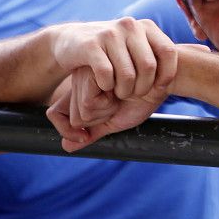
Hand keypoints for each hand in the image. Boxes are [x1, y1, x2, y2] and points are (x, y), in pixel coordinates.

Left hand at [46, 66, 172, 152]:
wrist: (163, 80)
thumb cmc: (143, 98)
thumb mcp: (115, 119)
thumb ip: (92, 132)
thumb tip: (66, 147)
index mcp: (80, 90)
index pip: (55, 114)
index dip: (65, 129)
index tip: (84, 136)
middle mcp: (78, 81)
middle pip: (74, 117)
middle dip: (100, 118)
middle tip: (119, 102)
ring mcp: (84, 74)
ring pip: (82, 112)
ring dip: (106, 111)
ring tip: (123, 94)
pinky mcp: (92, 71)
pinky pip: (89, 105)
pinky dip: (108, 105)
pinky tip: (121, 91)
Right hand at [47, 18, 177, 99]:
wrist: (71, 42)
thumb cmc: (114, 51)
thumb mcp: (141, 46)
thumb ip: (169, 51)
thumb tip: (207, 51)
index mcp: (147, 26)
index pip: (169, 52)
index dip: (166, 75)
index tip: (157, 89)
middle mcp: (130, 26)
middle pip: (149, 67)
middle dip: (143, 88)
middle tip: (133, 94)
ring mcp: (109, 33)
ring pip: (128, 74)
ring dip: (124, 90)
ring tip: (119, 91)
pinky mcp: (90, 45)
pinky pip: (107, 74)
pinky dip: (107, 86)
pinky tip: (104, 85)